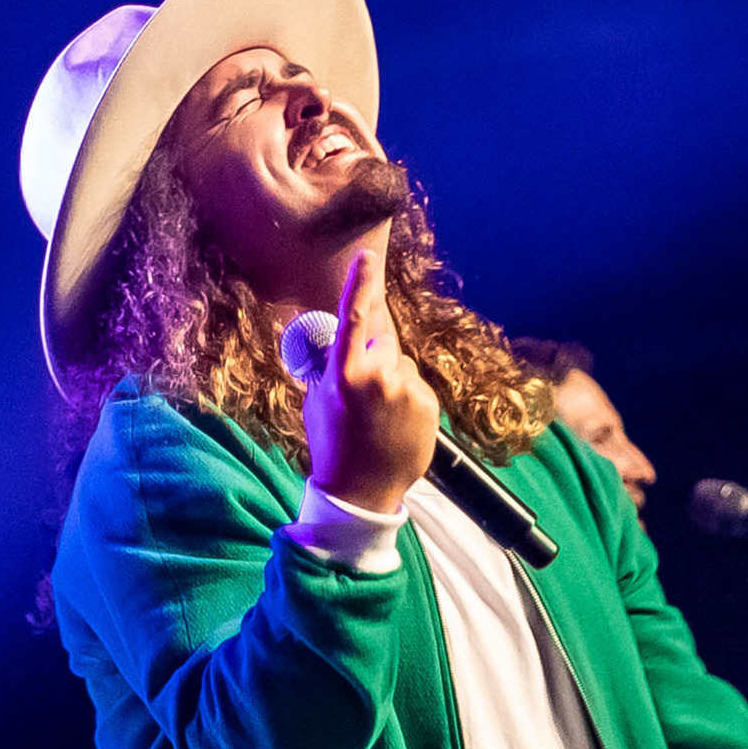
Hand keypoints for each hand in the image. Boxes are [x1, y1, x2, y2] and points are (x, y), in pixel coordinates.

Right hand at [300, 250, 439, 515]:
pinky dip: (407, 395)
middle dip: (374, 349)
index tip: (367, 258)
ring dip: (391, 376)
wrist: (362, 490)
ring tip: (378, 414)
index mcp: (344, 374)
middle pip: (383, 337)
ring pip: (400, 361)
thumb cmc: (333, 443)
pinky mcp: (428, 402)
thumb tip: (336, 333)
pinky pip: (415, 383)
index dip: (361, 284)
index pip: (354, 317)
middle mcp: (378, 377)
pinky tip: (395, 422)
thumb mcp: (319, 399)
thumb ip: (330, 363)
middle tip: (363, 387)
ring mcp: (407, 390)